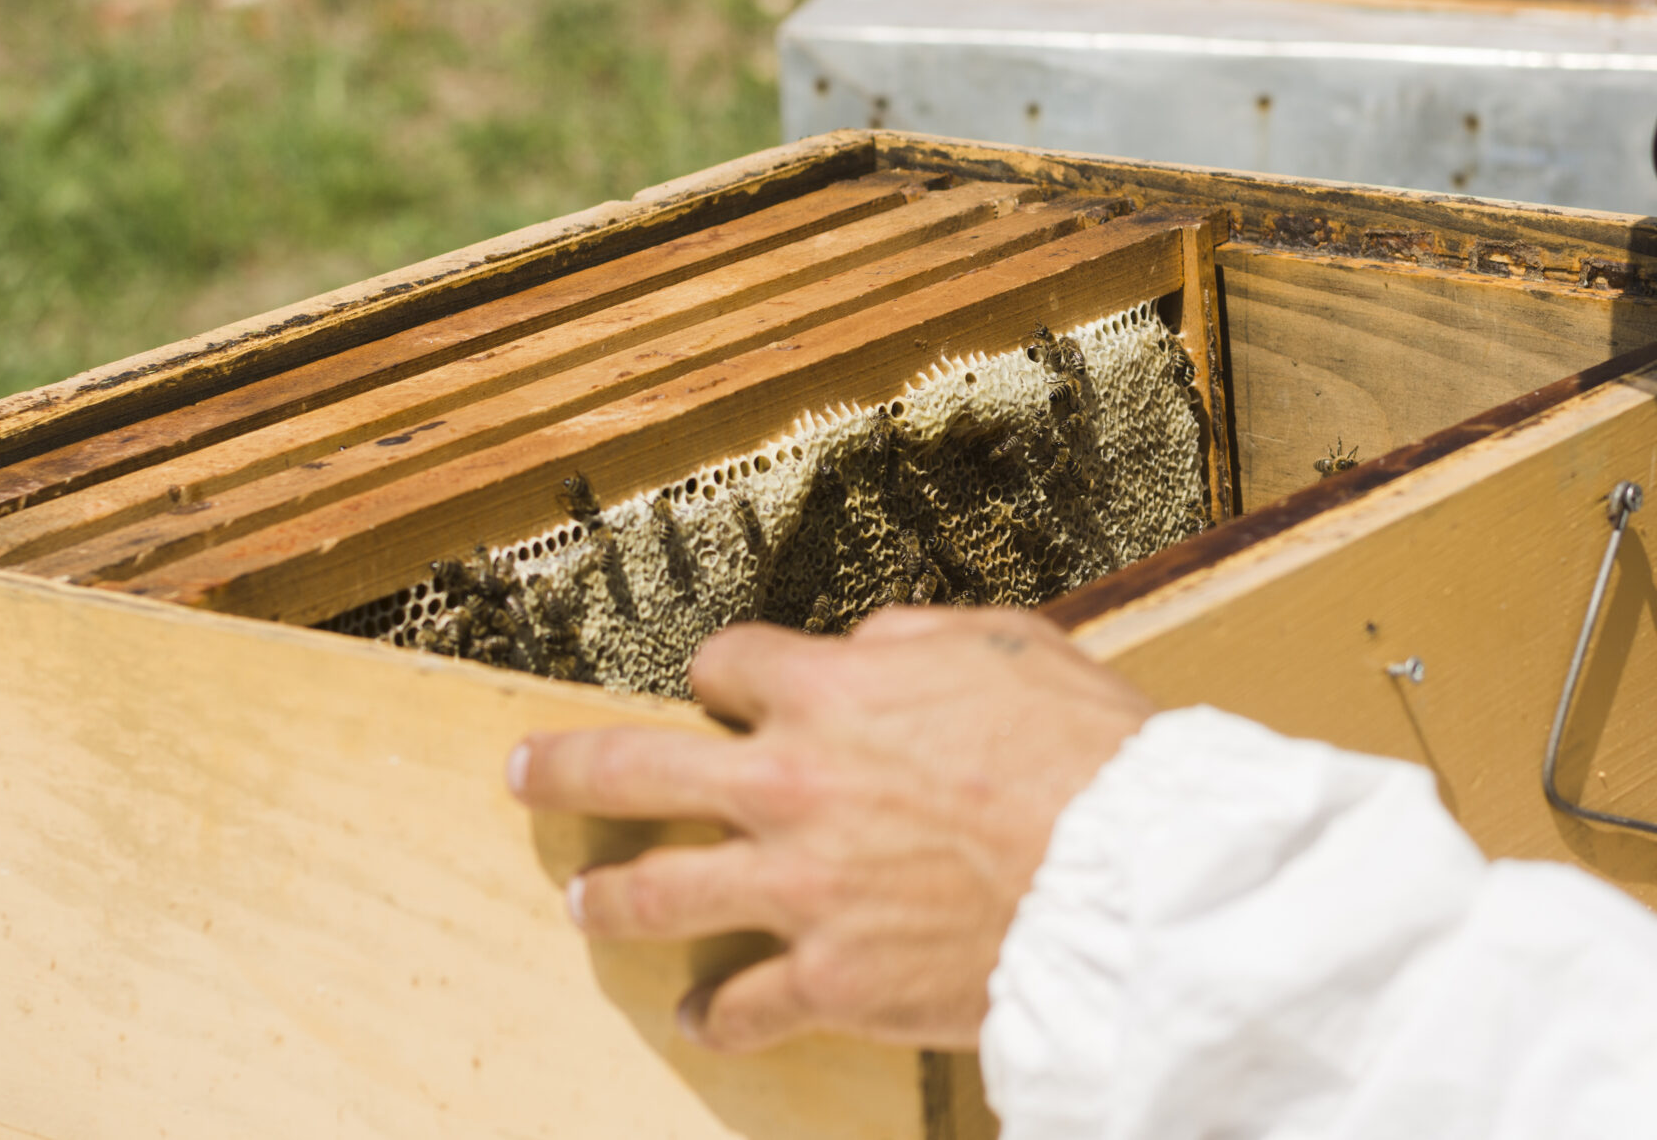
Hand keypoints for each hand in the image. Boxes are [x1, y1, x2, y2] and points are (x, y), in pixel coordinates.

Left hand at [507, 606, 1153, 1052]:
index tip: (719, 688)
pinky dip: (715, 1016)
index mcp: (830, 691)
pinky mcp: (828, 980)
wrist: (1129, 880)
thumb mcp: (1010, 644)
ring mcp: (797, 889)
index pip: (722, 666)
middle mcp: (788, 785)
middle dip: (564, 769)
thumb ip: (917, 638)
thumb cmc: (1088, 756)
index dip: (721, 675)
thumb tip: (865, 644)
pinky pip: (739, 1006)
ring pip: (654, 894)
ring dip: (611, 897)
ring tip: (587, 901)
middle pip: (631, 771)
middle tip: (527, 772)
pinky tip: (700, 1018)